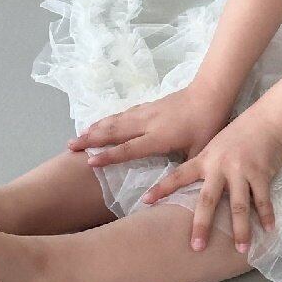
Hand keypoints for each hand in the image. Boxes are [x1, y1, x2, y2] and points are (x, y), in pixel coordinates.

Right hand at [67, 83, 236, 167]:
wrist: (211, 93)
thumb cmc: (207, 124)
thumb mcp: (198, 151)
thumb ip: (181, 170)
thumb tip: (169, 189)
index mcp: (159, 137)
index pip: (129, 148)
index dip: (109, 156)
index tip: (89, 162)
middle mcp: (148, 123)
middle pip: (115, 131)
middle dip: (91, 139)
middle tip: (70, 146)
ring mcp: (147, 112)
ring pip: (117, 120)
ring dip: (96, 127)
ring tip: (78, 135)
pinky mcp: (150, 105)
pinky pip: (125, 113)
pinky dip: (110, 118)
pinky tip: (103, 121)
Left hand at [139, 106, 281, 253]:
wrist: (268, 118)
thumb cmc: (241, 132)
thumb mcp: (216, 145)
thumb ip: (206, 165)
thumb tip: (193, 187)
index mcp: (206, 158)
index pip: (179, 175)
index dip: (162, 188)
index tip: (145, 202)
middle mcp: (221, 166)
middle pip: (208, 199)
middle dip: (202, 224)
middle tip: (196, 247)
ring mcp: (241, 170)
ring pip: (239, 205)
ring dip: (240, 229)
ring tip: (240, 249)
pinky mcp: (261, 173)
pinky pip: (262, 199)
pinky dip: (267, 216)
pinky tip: (269, 230)